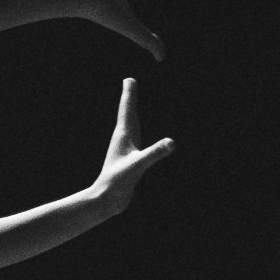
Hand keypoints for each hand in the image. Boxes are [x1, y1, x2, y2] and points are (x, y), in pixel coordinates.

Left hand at [87, 78, 173, 216]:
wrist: (107, 201)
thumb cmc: (118, 182)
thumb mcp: (138, 165)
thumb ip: (155, 153)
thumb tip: (172, 143)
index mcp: (124, 136)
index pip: (127, 110)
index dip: (129, 94)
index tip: (129, 78)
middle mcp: (123, 140)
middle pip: (127, 112)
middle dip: (129, 97)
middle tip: (129, 81)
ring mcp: (126, 150)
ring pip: (130, 126)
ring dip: (132, 113)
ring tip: (132, 105)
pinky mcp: (129, 160)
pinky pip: (135, 140)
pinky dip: (137, 131)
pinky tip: (137, 136)